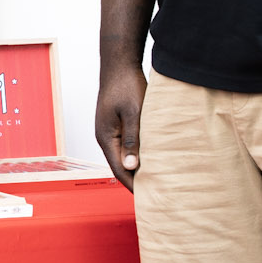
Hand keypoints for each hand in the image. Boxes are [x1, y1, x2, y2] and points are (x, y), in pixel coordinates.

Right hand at [96, 65, 146, 191]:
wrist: (119, 64)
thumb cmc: (127, 85)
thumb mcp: (134, 113)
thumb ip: (132, 140)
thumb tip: (131, 166)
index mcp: (106, 137)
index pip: (119, 169)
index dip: (133, 185)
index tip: (149, 198)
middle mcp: (105, 137)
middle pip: (120, 166)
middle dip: (136, 180)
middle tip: (156, 194)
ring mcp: (109, 131)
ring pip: (123, 156)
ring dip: (137, 167)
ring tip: (156, 180)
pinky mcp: (116, 125)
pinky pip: (126, 146)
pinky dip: (137, 155)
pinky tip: (151, 157)